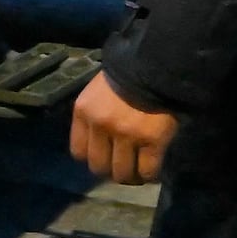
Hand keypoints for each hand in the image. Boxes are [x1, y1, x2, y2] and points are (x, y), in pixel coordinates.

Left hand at [68, 69, 178, 185]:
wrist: (157, 60)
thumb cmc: (128, 72)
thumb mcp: (99, 90)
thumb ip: (96, 114)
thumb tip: (102, 142)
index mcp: (84, 112)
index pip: (78, 152)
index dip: (94, 157)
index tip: (106, 156)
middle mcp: (101, 126)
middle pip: (99, 167)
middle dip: (112, 170)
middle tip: (125, 165)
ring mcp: (126, 135)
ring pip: (123, 174)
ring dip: (132, 176)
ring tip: (140, 171)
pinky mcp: (152, 140)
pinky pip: (147, 171)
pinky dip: (150, 175)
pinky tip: (154, 170)